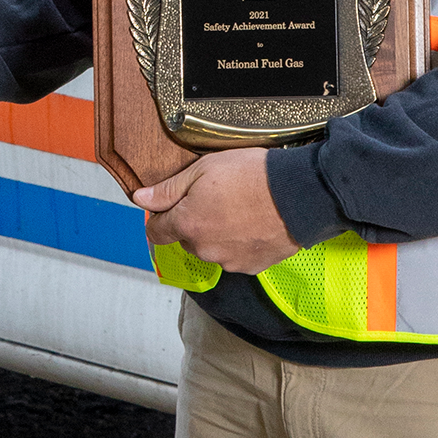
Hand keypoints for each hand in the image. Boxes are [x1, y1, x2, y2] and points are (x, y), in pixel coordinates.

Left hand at [132, 149, 300, 274]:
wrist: (298, 194)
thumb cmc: (250, 175)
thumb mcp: (201, 170)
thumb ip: (167, 190)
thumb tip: (140, 198)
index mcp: (187, 225)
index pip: (156, 232)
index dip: (160, 217)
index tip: (171, 206)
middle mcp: (204, 249)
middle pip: (185, 239)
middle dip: (193, 221)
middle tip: (213, 197)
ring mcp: (229, 261)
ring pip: (210, 248)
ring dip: (216, 233)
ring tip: (237, 207)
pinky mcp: (252, 267)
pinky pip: (234, 256)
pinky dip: (238, 243)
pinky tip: (251, 222)